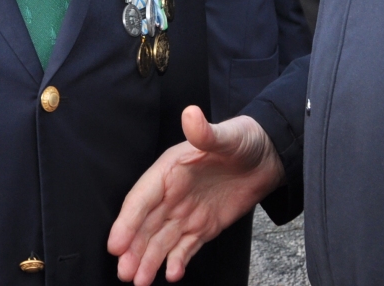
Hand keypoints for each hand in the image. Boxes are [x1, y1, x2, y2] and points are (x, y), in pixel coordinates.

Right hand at [109, 107, 284, 283]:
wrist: (267, 157)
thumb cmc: (243, 140)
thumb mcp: (226, 135)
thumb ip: (205, 132)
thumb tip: (190, 114)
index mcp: (169, 171)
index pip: (142, 199)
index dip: (127, 221)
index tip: (116, 244)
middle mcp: (172, 194)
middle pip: (146, 225)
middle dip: (133, 249)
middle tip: (123, 272)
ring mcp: (186, 213)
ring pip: (161, 240)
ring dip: (149, 260)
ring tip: (139, 281)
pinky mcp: (202, 227)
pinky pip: (185, 247)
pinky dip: (177, 261)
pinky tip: (171, 274)